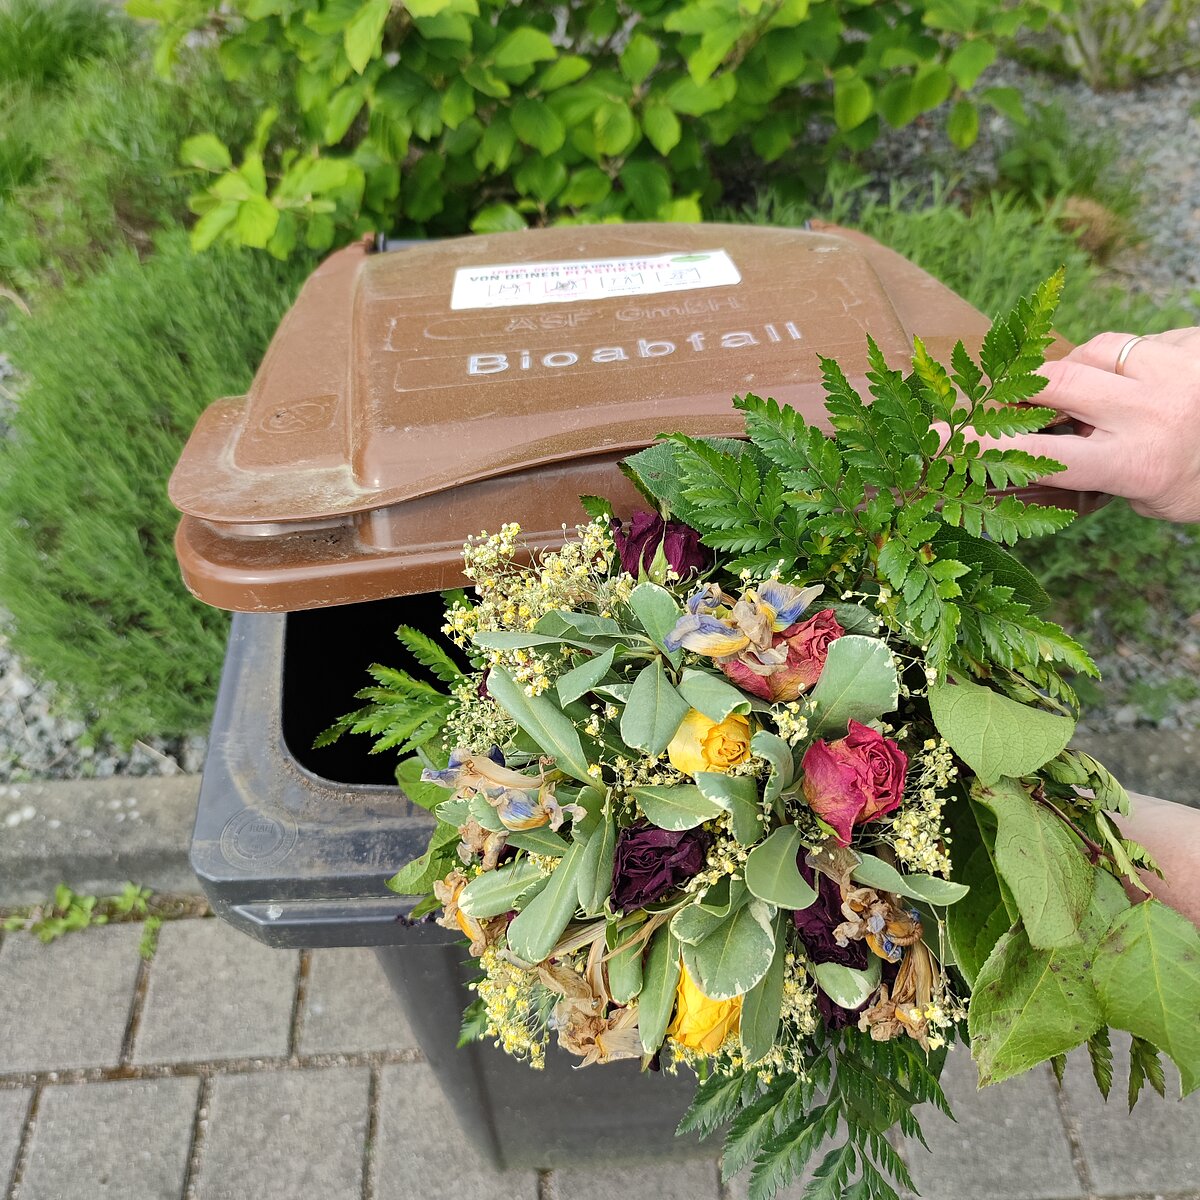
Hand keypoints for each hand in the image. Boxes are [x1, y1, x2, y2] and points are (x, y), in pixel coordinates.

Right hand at [969, 328, 1199, 522]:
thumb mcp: (1152, 501)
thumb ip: (1101, 475)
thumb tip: (1046, 455)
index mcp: (1135, 463)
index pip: (1039, 453)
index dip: (982, 445)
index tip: (941, 437)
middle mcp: (1150, 411)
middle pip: (1055, 381)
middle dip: (1025, 389)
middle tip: (1009, 399)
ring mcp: (1174, 369)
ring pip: (1094, 350)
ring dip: (1080, 368)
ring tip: (1096, 395)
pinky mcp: (1192, 341)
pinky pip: (1138, 340)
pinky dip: (1126, 357)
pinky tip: (1146, 380)